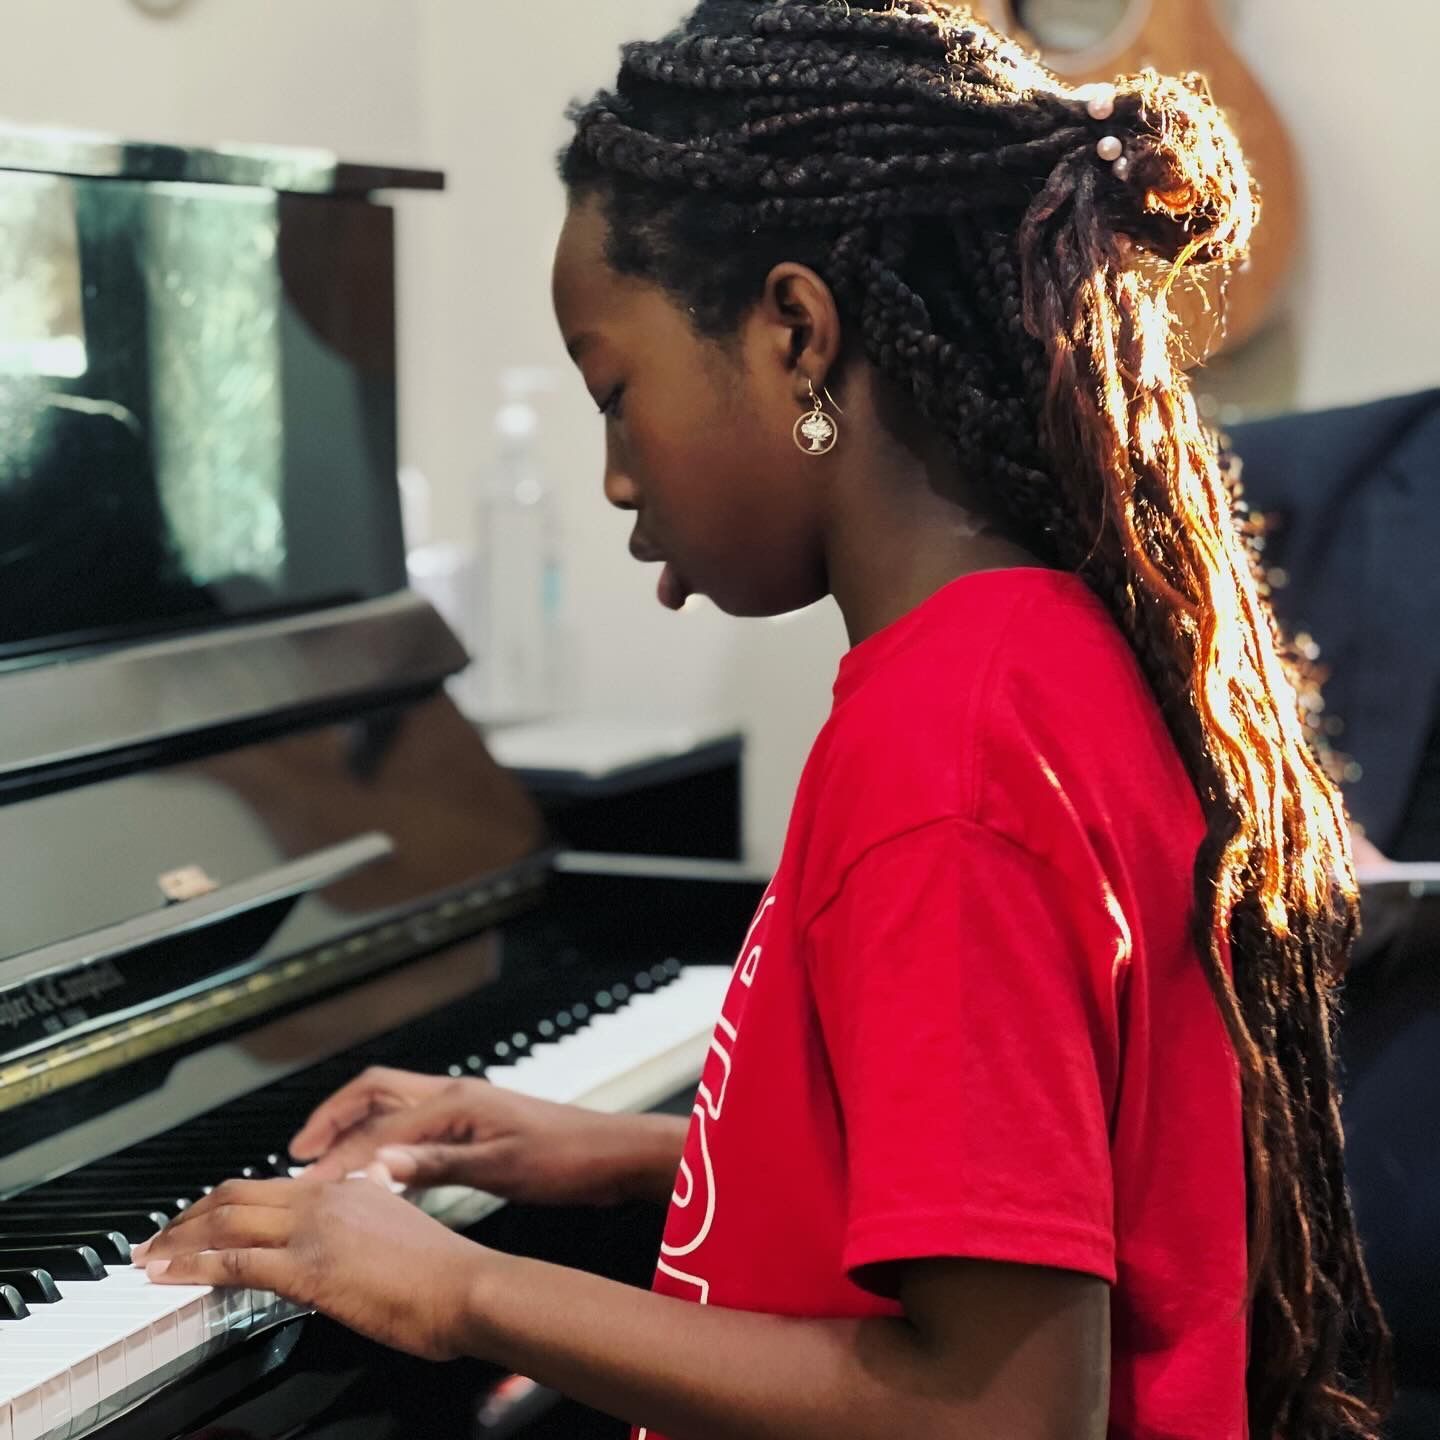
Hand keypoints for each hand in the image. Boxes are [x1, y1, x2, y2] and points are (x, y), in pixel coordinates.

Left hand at [132, 1174, 484, 1359]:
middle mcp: (327, 1198)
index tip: (202, 1221)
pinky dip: (191, 1267)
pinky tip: (168, 1276)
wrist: (467, 1286)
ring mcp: (315, 1230)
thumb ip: (369, 1224)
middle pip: (238, 1195)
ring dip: (178, 1239)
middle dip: (188, 1217)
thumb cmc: (445, 1274)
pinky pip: (234, 1262)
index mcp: (349, 1189)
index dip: (227, 1204)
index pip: (272, 1188)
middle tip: (157, 1237)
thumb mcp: (400, 1233)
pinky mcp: (308, 1267)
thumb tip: (355, 1231)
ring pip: (227, 1221)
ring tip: (149, 1256)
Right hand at [290, 1066, 663, 1204]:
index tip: (307, 1185)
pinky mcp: (476, 1124)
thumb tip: (379, 1165)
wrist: (613, 1154)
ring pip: (393, 1103)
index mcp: (457, 1102)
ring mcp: (466, 1107)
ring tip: (325, 1158)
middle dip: (333, 1117)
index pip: (379, 1126)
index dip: (339, 1157)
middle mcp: (456, 1095)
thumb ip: (438, 1164)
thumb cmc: (568, 1158)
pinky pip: (414, 1121)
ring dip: (356, 1125)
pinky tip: (378, 1165)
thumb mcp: (500, 1167)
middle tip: (298, 1152)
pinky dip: (385, 1137)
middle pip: (376, 1091)